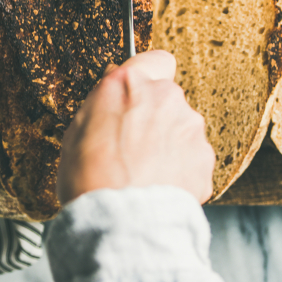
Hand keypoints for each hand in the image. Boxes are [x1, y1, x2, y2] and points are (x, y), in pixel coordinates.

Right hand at [57, 50, 215, 204]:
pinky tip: (159, 186)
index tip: (139, 92)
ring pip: (181, 128)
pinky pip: (192, 158)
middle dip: (155, 117)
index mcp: (131, 83)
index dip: (147, 76)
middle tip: (132, 146)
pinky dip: (180, 170)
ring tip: (144, 173)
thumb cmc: (91, 178)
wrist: (122, 223)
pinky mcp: (205, 159)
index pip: (156, 59)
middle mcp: (167, 98)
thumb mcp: (77, 129)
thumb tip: (114, 94)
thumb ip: (104, 102)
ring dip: (168, 144)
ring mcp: (190, 128)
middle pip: (167, 99)